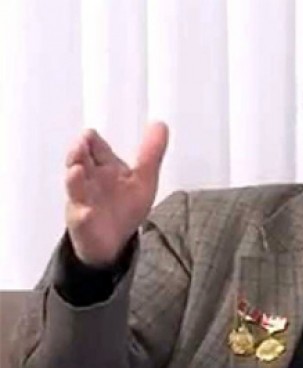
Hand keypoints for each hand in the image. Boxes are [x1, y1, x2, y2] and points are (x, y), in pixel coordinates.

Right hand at [64, 122, 168, 267]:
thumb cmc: (124, 206)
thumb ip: (150, 152)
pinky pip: (81, 217)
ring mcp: (83, 199)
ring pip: (74, 186)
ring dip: (74, 178)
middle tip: (82, 143)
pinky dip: (83, 214)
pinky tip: (86, 211)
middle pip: (79, 160)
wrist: (113, 240)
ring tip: (77, 169)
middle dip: (78, 152)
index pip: (95, 146)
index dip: (92, 140)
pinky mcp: (83, 221)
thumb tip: (160, 123)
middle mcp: (90, 179)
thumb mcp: (143, 178)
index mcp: (105, 166)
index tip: (90, 134)